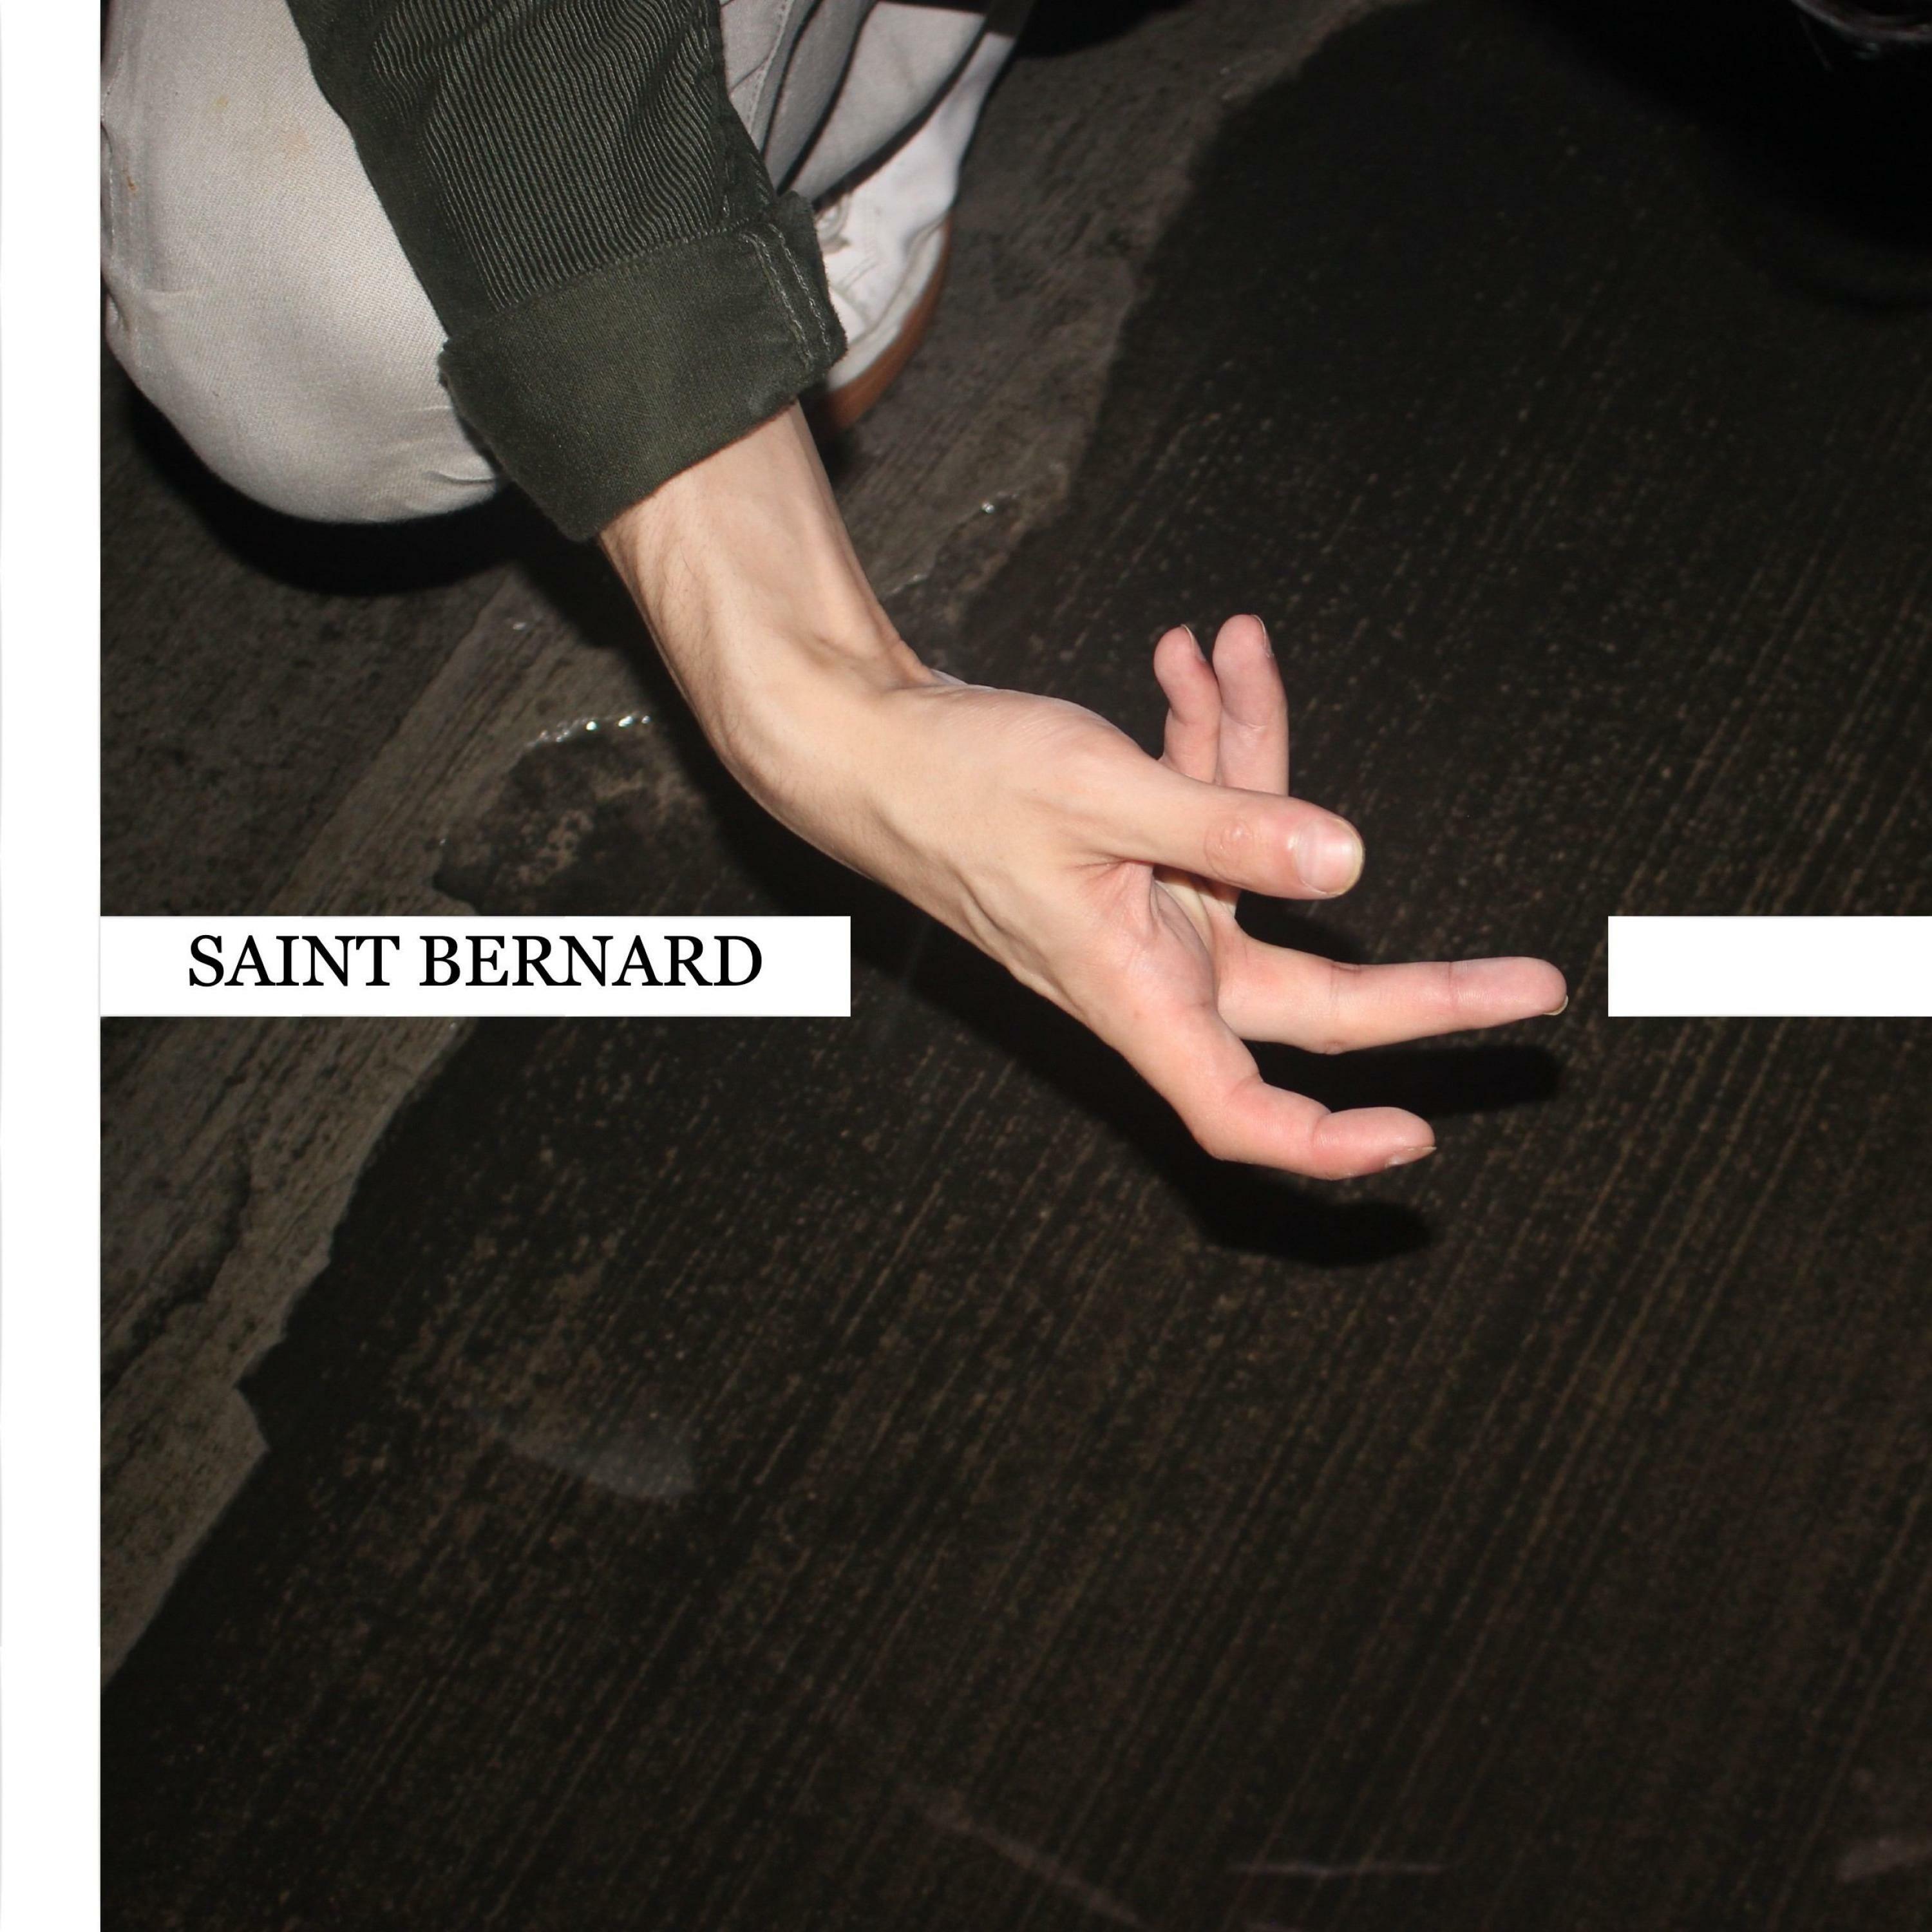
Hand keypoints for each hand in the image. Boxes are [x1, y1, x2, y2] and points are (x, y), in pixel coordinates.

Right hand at [603, 409, 1564, 1177]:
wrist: (859, 744)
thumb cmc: (952, 783)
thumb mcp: (1095, 793)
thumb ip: (1224, 824)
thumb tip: (1348, 864)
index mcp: (1135, 988)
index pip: (1240, 1109)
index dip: (1328, 1145)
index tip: (1422, 1135)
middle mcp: (1151, 967)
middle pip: (1308, 999)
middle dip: (1420, 984)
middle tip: (1537, 981)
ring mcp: (1145, 915)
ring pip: (1259, 867)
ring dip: (1261, 762)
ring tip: (1229, 653)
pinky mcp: (1132, 861)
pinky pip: (1208, 815)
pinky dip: (1213, 743)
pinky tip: (1194, 661)